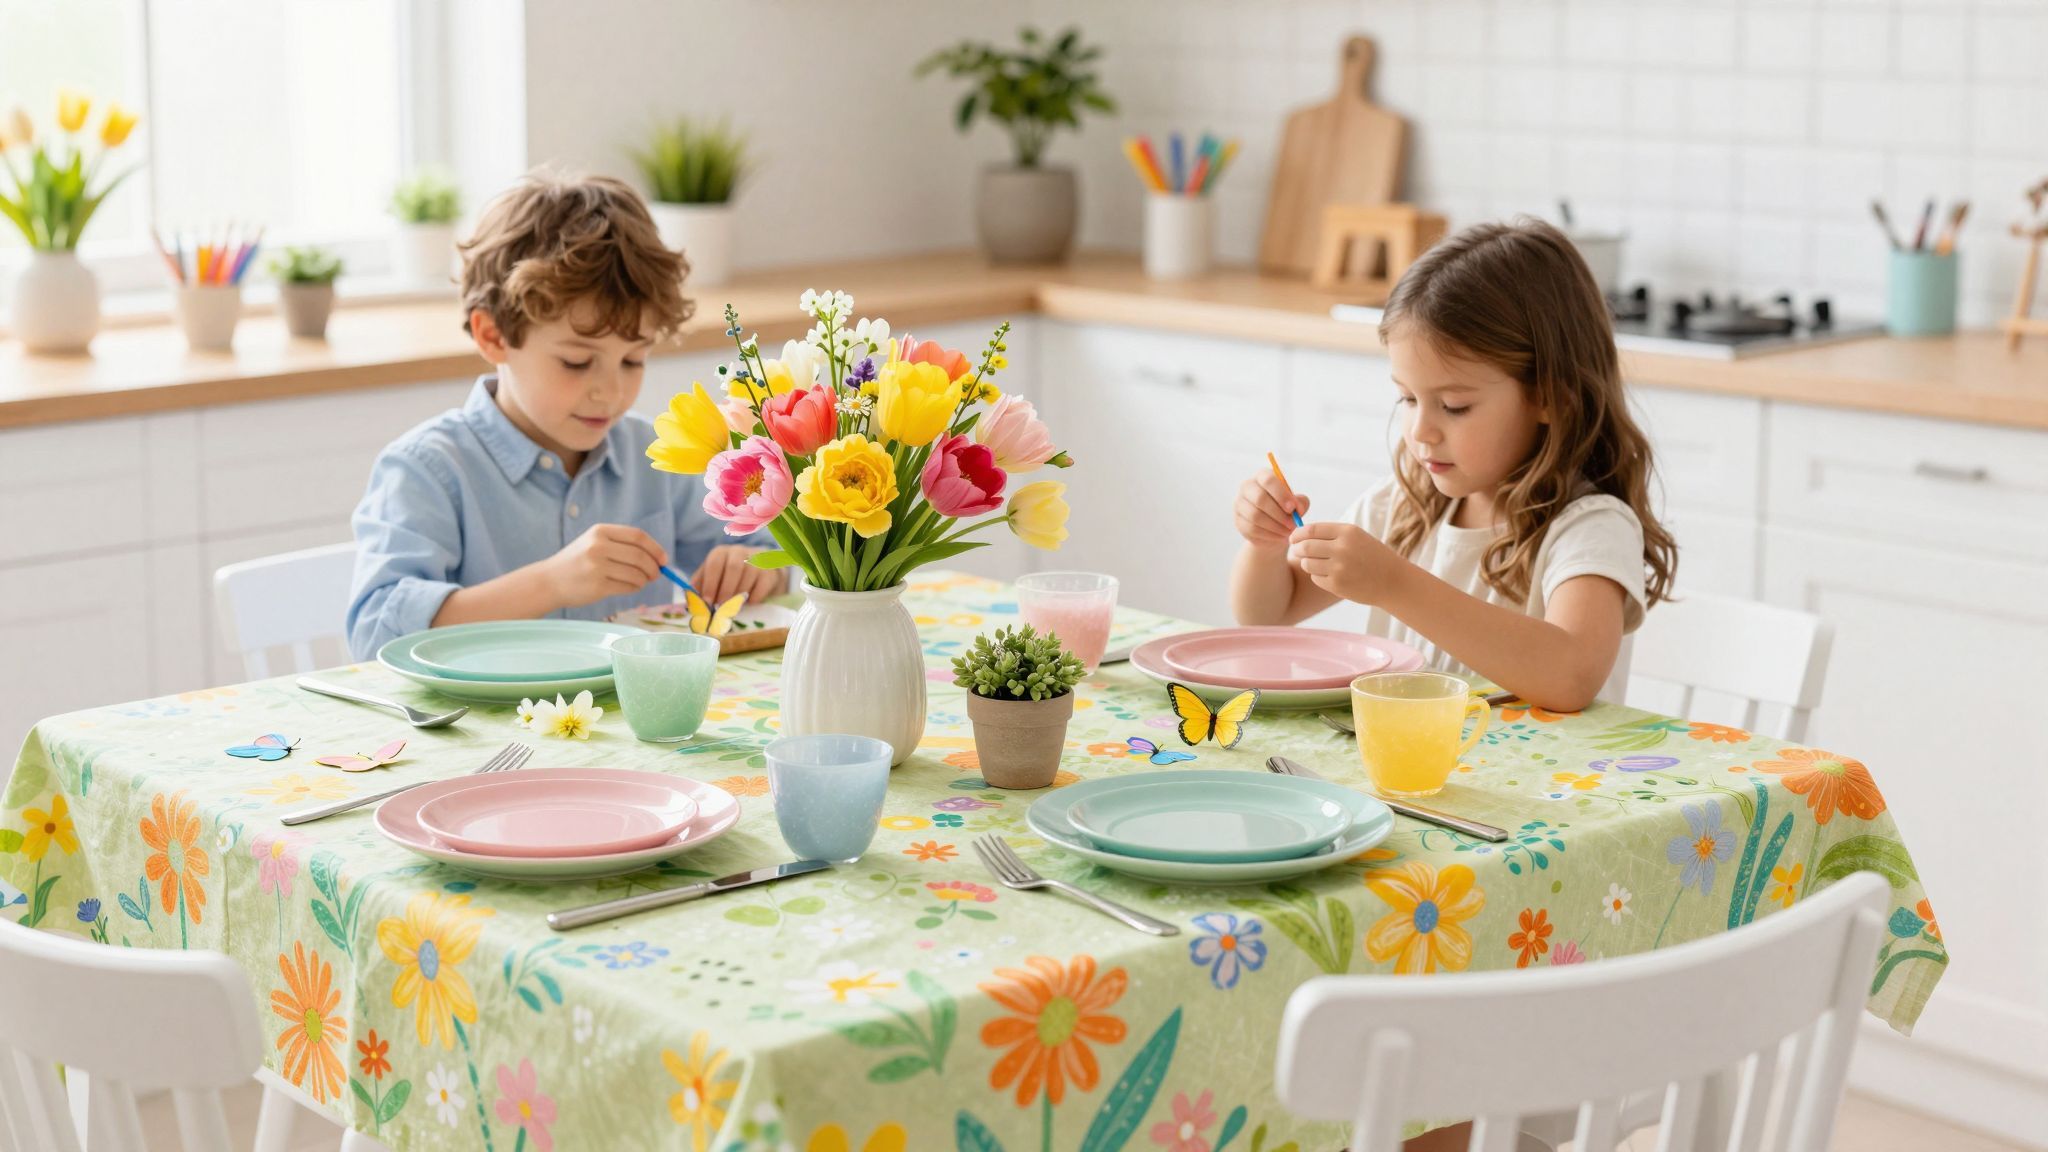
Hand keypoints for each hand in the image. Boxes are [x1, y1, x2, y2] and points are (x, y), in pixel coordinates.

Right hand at [545, 524, 667, 607]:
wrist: (549, 581)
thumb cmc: (577, 562)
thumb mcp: (594, 542)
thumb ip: (622, 545)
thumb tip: (657, 557)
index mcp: (600, 531)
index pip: (638, 536)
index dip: (655, 548)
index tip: (663, 559)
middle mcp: (598, 546)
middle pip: (639, 556)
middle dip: (653, 567)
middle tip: (656, 574)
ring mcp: (596, 566)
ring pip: (636, 573)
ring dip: (645, 579)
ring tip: (642, 581)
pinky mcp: (597, 586)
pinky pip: (628, 587)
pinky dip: (635, 588)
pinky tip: (631, 587)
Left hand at [693, 545, 787, 603]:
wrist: (761, 574)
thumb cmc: (731, 578)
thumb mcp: (714, 578)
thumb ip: (701, 586)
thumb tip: (690, 598)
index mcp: (721, 553)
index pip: (715, 563)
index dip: (711, 583)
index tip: (708, 601)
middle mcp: (739, 552)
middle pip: (734, 567)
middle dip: (726, 590)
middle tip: (722, 606)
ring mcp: (757, 560)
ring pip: (748, 576)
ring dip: (739, 595)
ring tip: (734, 606)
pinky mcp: (770, 572)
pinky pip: (762, 586)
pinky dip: (754, 597)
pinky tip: (749, 603)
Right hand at [1233, 473, 1309, 547]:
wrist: (1274, 529)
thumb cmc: (1286, 511)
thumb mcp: (1298, 505)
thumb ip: (1300, 503)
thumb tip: (1297, 507)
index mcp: (1262, 476)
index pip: (1268, 480)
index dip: (1281, 494)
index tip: (1292, 508)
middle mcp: (1247, 487)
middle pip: (1259, 498)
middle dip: (1279, 513)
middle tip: (1293, 524)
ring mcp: (1240, 504)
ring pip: (1255, 515)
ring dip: (1275, 526)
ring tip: (1288, 531)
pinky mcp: (1238, 520)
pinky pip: (1252, 528)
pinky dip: (1269, 534)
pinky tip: (1279, 536)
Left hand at [1288, 522, 1404, 604]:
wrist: (1393, 581)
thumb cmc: (1371, 556)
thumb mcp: (1356, 537)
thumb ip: (1330, 534)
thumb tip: (1300, 534)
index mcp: (1348, 532)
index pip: (1311, 530)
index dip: (1297, 534)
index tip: (1293, 538)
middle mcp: (1342, 549)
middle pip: (1305, 547)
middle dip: (1298, 549)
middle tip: (1299, 551)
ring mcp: (1339, 568)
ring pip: (1307, 564)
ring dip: (1308, 563)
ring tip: (1319, 564)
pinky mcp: (1337, 585)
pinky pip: (1315, 578)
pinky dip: (1318, 576)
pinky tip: (1331, 575)